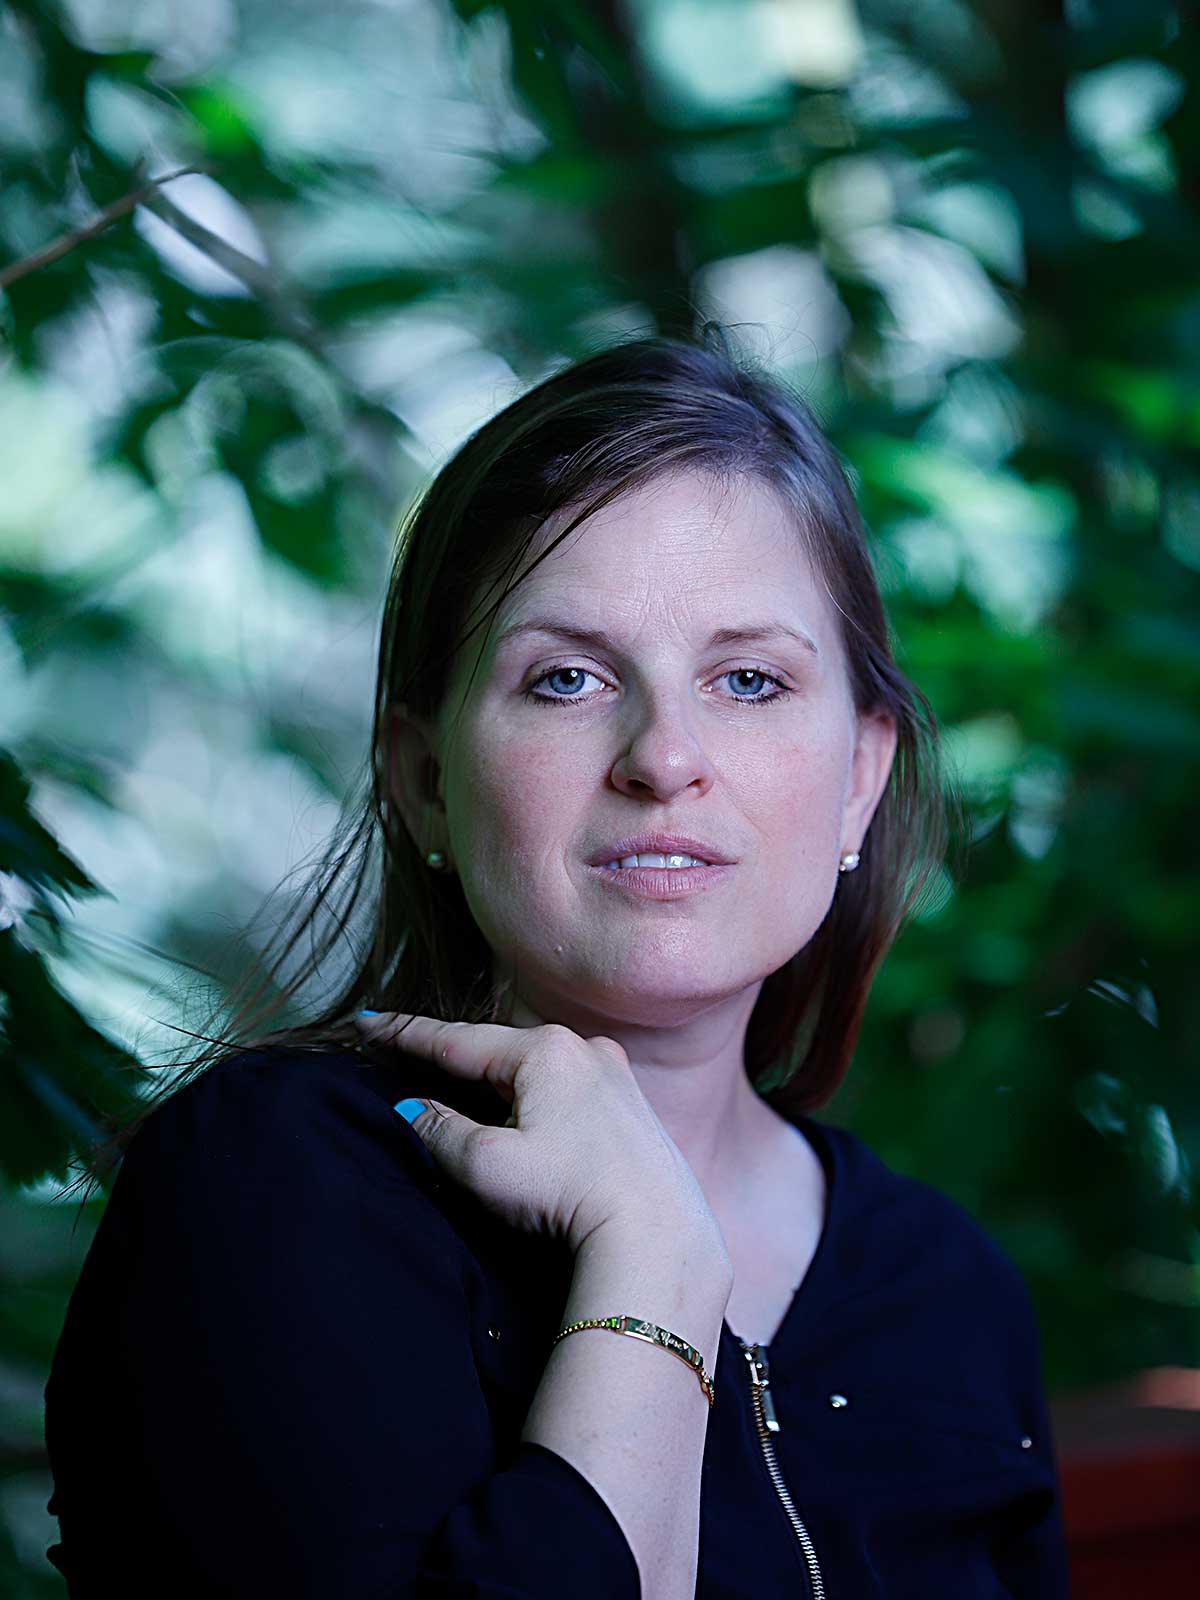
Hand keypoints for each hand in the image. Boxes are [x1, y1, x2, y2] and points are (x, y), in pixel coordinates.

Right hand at [354, 1013, 727, 1259]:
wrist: (657, 1234)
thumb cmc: (571, 1195)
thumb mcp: (486, 1166)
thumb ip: (439, 1130)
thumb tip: (412, 1109)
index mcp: (545, 1050)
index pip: (456, 1039)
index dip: (405, 1034)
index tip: (366, 1021)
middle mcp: (584, 1049)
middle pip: (496, 1052)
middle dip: (452, 1059)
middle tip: (403, 1055)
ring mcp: (613, 1075)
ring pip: (532, 1071)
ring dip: (495, 1084)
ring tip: (457, 1093)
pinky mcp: (629, 1106)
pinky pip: (563, 1090)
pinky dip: (531, 1099)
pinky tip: (519, 1119)